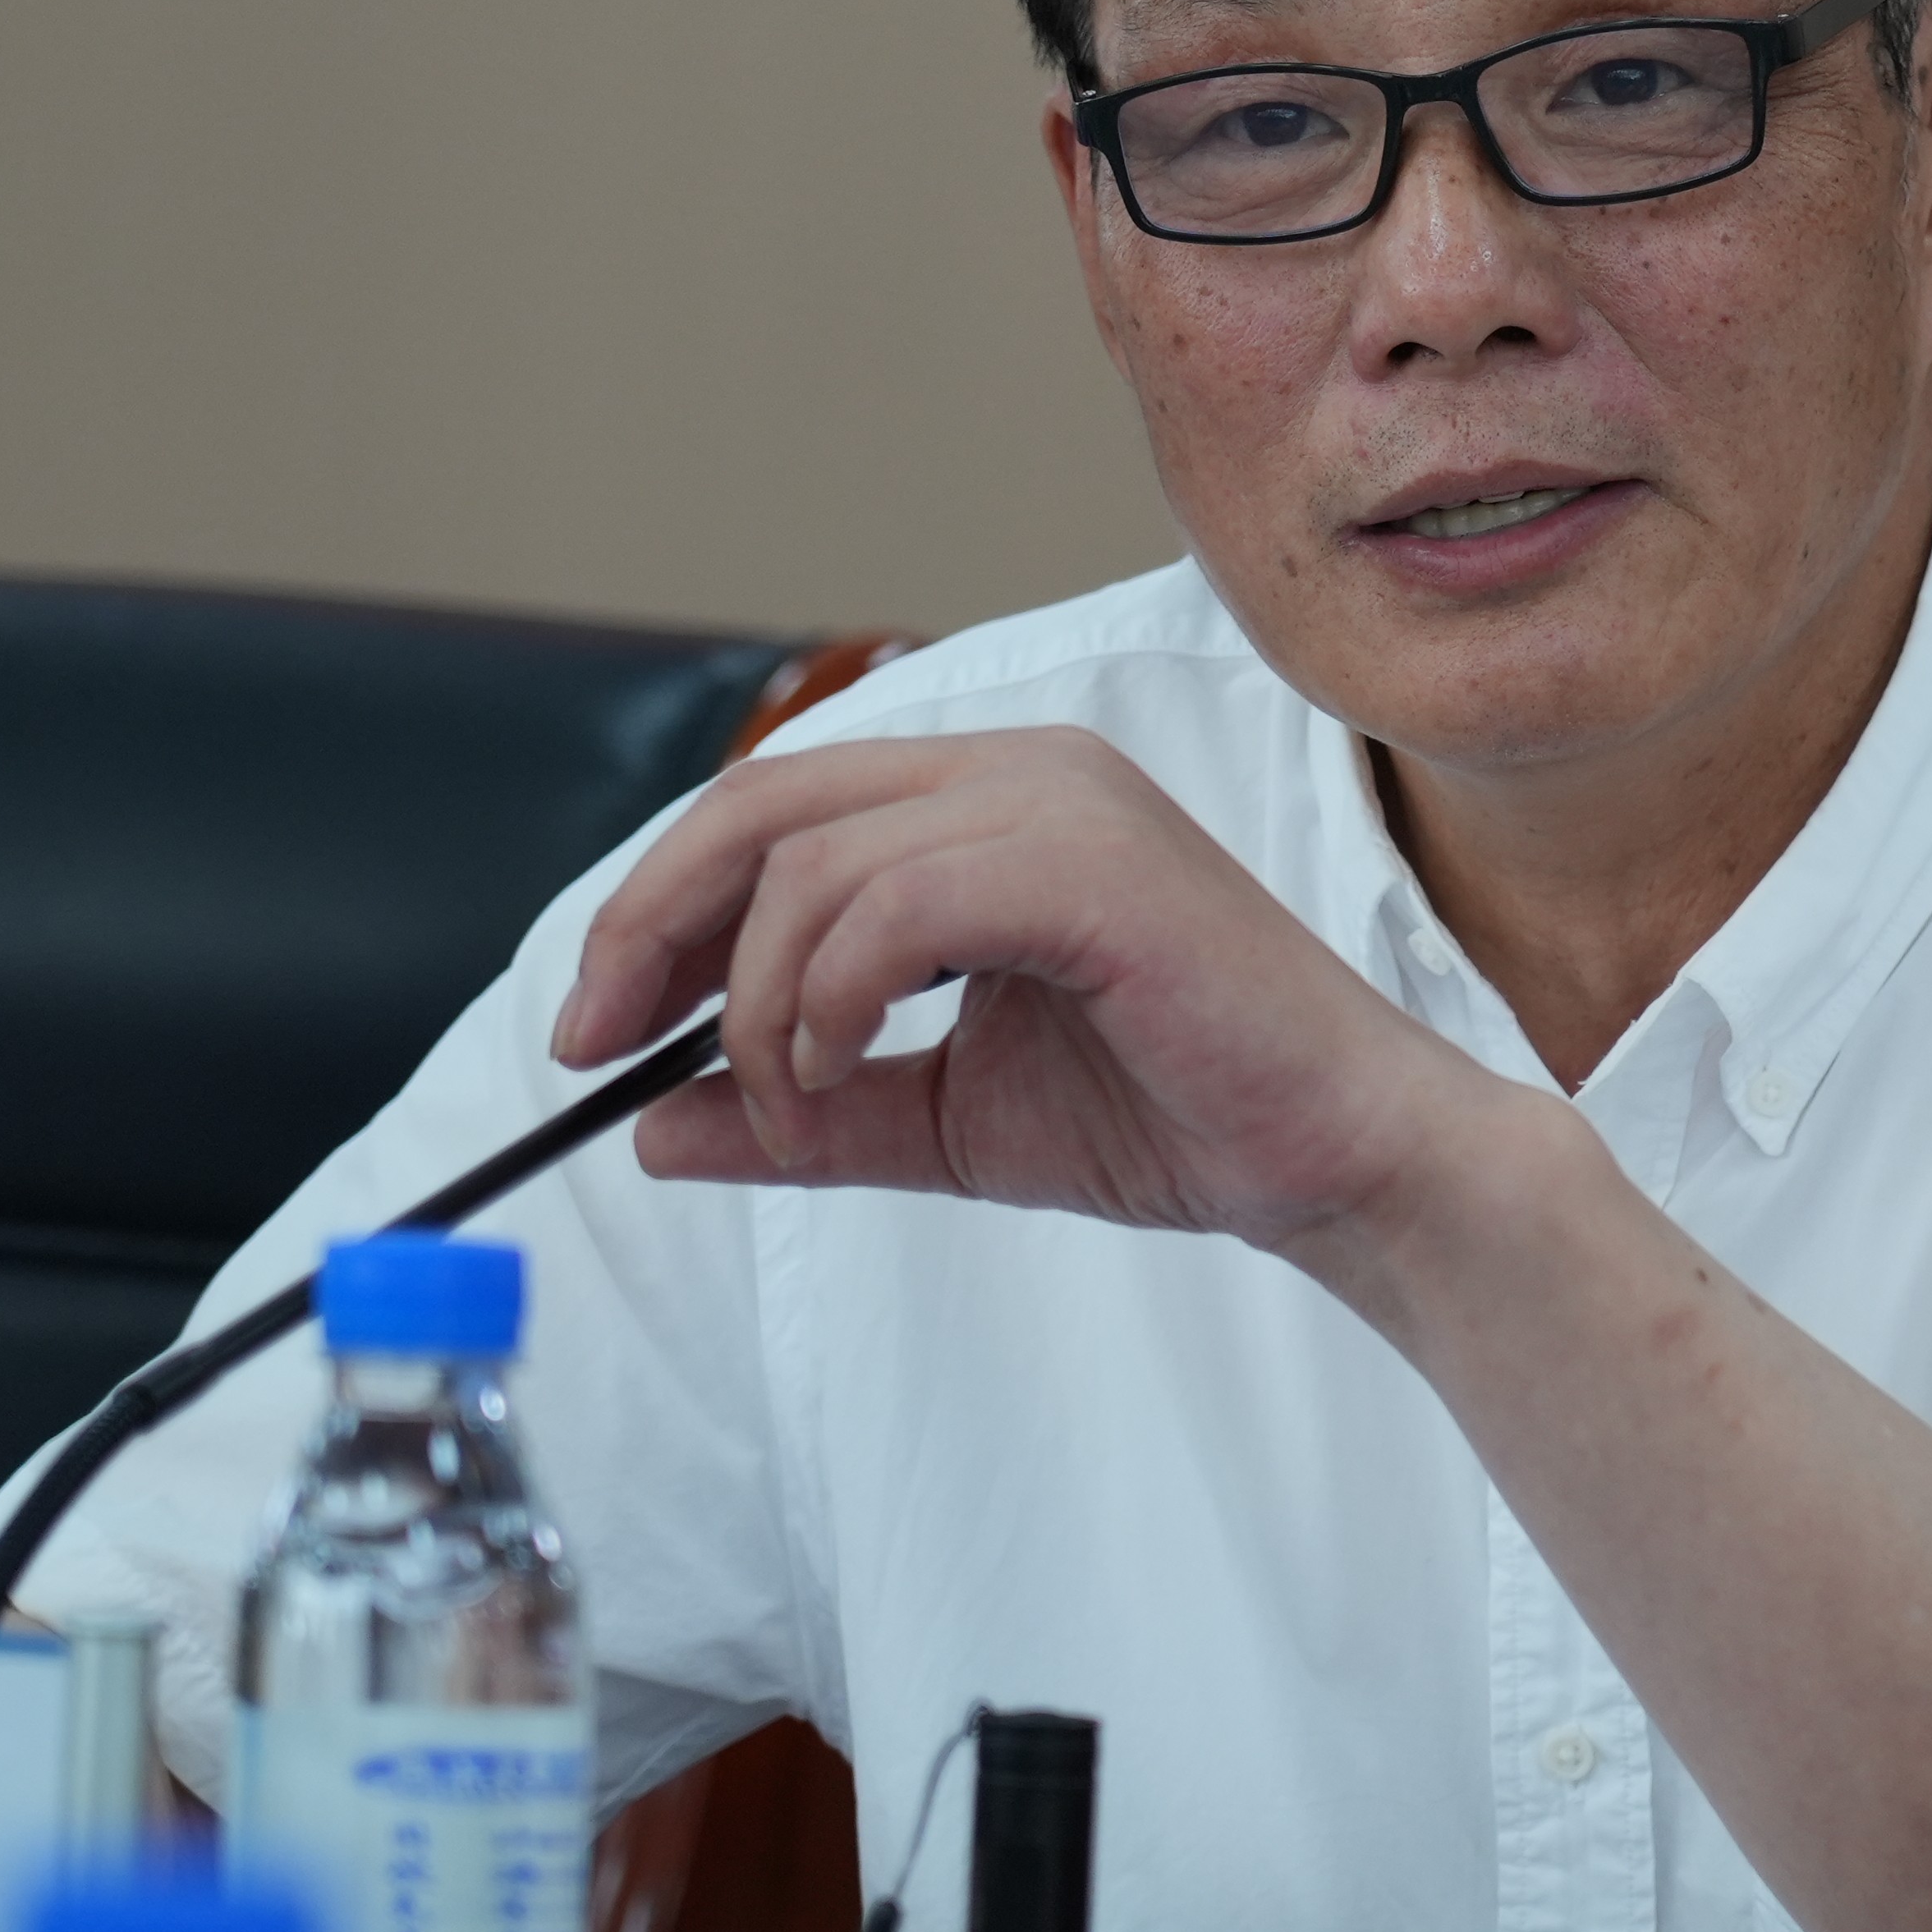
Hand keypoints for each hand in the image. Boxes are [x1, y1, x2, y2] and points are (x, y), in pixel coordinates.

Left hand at [552, 727, 1506, 1250]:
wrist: (1339, 1161)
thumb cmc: (1175, 1116)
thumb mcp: (946, 1119)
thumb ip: (808, 1110)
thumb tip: (647, 1127)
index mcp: (992, 803)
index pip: (774, 808)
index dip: (654, 907)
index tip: (592, 1030)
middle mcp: (1025, 769)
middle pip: (765, 804)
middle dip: (652, 929)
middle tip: (599, 1051)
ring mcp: (1063, 805)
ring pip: (815, 860)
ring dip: (757, 1003)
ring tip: (788, 1111)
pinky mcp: (1093, 867)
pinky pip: (894, 905)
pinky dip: (826, 999)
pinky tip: (832, 1079)